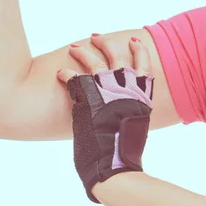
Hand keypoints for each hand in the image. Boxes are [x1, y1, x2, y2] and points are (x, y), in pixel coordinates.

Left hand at [56, 35, 154, 203]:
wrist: (114, 167)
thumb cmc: (125, 156)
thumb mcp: (136, 129)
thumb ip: (132, 114)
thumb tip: (125, 113)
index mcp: (142, 98)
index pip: (144, 67)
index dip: (139, 52)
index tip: (133, 41)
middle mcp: (127, 90)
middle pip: (118, 57)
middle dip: (108, 45)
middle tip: (98, 38)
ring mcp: (108, 92)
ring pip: (95, 62)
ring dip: (84, 52)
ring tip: (75, 46)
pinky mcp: (88, 99)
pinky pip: (75, 79)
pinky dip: (67, 74)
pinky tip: (61, 73)